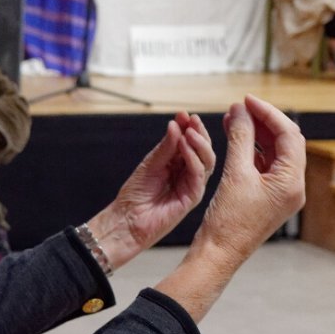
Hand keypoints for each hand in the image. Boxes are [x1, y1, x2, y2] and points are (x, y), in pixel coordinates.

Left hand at [89, 112, 215, 269]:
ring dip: (199, 143)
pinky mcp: (193, 197)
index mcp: (178, 164)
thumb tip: (176, 124)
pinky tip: (184, 146)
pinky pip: (198, 174)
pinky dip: (193, 158)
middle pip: (203, 149)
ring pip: (207, 160)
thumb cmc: (136, 194)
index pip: (190, 142)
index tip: (184, 113)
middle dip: (199, 132)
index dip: (189, 127)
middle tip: (192, 119)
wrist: (128, 220)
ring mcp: (192, 185)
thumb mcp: (150, 164)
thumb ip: (166, 146)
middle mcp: (188, 173)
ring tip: (189, 131)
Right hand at [154, 96, 304, 321]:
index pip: (289, 134)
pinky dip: (252, 149)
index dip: (268, 113)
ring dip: (256, 133)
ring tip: (234, 119)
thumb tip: (240, 110)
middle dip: (263, 121)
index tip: (247, 100)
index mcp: (292, 182)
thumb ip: (240, 137)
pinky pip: (265, 165)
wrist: (219, 254)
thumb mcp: (235, 173)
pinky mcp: (268, 196)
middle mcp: (292, 187)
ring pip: (275, 152)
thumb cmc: (228, 222)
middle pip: (286, 141)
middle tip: (240, 107)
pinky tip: (235, 138)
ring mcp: (281, 192)